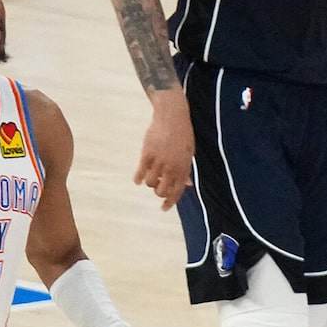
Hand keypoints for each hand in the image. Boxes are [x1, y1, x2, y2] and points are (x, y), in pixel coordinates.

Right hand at [134, 92, 192, 208]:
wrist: (172, 117)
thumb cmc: (183, 135)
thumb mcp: (189, 153)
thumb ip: (186, 170)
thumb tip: (187, 184)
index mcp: (183, 168)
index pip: (177, 192)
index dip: (170, 202)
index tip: (164, 208)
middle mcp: (171, 168)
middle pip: (161, 191)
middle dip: (159, 192)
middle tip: (158, 186)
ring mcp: (158, 161)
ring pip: (150, 183)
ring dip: (149, 183)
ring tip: (151, 177)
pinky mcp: (147, 154)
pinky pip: (140, 172)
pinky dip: (137, 178)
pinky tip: (137, 179)